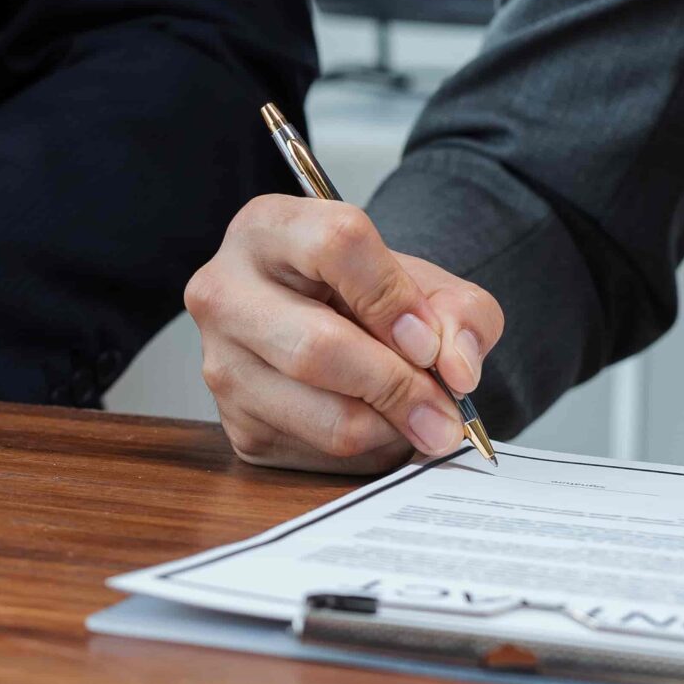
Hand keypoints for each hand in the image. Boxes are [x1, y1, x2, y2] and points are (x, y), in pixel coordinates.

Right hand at [185, 196, 503, 471]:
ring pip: (324, 415)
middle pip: (318, 347)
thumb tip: (457, 370)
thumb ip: (460, 312)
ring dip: (391, 428)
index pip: (336, 246)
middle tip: (444, 411)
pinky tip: (379, 424)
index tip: (428, 342)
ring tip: (420, 416)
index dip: (394, 298)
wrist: (326, 326)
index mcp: (269, 228)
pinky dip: (370, 450)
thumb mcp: (425, 282)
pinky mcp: (238, 426)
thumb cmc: (368, 295)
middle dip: (399, 386)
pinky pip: (320, 454)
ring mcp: (223, 364)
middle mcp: (226, 292)